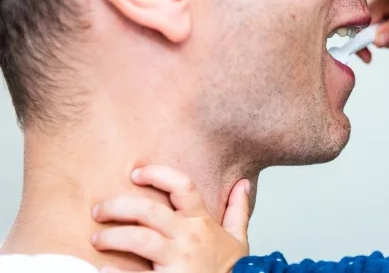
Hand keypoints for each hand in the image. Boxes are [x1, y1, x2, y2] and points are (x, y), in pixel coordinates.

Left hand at [91, 165, 250, 272]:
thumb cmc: (232, 270)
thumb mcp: (238, 238)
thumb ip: (238, 210)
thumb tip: (243, 184)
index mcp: (202, 223)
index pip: (182, 187)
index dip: (158, 175)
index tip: (136, 173)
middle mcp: (188, 237)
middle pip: (149, 211)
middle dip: (118, 207)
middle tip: (99, 211)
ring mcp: (178, 260)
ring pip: (139, 239)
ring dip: (112, 237)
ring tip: (97, 240)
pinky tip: (101, 269)